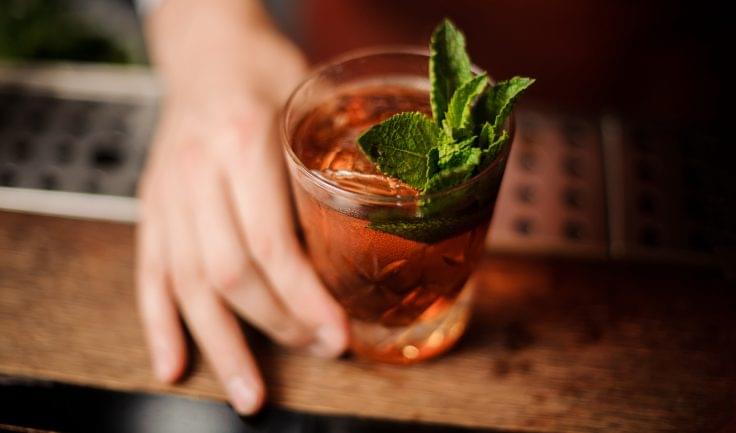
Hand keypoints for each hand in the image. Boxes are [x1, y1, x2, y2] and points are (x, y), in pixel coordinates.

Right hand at [136, 0, 347, 413]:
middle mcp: (195, 171)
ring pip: (187, 285)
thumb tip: (372, 235)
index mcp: (241, 140)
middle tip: (319, 351)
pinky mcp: (150, 208)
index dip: (305, 298)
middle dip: (278, 325)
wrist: (204, 50)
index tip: (337, 333)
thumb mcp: (310, 102)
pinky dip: (158, 324)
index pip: (271, 242)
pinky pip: (148, 274)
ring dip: (221, 346)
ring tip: (248, 394)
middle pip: (230, 273)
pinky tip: (174, 364)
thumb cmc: (262, 70)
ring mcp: (166, 193)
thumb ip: (332, 163)